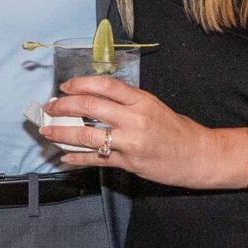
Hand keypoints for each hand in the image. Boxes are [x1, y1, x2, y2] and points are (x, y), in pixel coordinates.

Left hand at [45, 75, 223, 188]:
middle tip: (50, 107)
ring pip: (87, 135)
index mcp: (142, 101)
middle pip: (90, 107)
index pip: (105, 86)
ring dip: (62, 133)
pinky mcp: (129, 163)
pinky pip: (97, 160)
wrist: (199, 156)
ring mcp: (131, 143)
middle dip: (64, 106)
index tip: (65, 86)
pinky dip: (78, 157)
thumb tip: (91, 98)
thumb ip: (126, 102)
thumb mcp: (153, 106)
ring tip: (47, 131)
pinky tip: (65, 156)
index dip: (81, 83)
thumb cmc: (176, 129)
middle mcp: (135, 120)